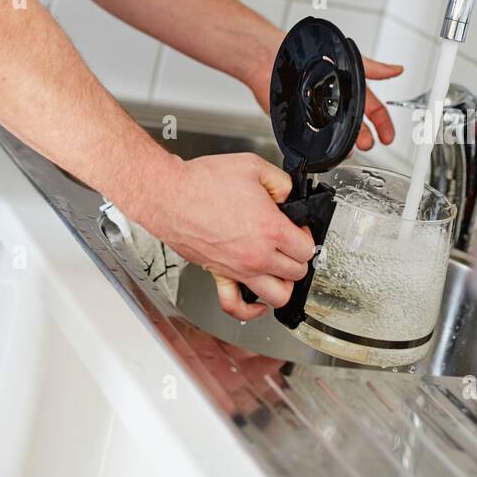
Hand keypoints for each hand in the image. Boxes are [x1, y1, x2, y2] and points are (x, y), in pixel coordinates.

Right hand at [150, 151, 314, 321]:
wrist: (169, 195)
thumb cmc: (203, 182)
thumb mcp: (252, 166)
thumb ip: (280, 182)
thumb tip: (288, 195)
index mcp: (271, 229)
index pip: (306, 248)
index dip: (306, 235)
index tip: (298, 227)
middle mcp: (258, 255)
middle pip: (297, 272)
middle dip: (297, 257)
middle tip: (289, 242)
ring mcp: (239, 270)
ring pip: (278, 295)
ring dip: (284, 284)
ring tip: (280, 269)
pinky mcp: (219, 276)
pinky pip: (236, 307)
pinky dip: (251, 310)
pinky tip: (257, 301)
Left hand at [246, 32, 402, 150]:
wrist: (275, 56)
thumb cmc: (312, 54)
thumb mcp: (349, 61)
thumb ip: (373, 68)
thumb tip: (396, 69)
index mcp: (350, 89)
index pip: (373, 110)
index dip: (383, 124)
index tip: (388, 137)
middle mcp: (336, 101)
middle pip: (356, 125)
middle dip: (363, 137)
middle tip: (367, 144)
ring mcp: (319, 111)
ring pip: (336, 134)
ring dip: (344, 143)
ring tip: (347, 149)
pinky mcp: (300, 119)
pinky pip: (314, 136)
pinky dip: (321, 145)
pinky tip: (324, 149)